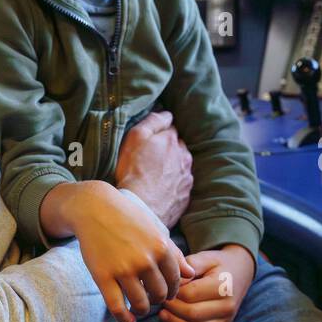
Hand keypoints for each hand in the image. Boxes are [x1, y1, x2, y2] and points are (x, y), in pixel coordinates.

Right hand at [67, 182, 195, 321]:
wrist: (94, 207)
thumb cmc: (127, 217)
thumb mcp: (154, 229)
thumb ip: (174, 253)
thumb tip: (191, 274)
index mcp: (161, 247)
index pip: (175, 280)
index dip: (172, 290)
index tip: (165, 292)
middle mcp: (145, 259)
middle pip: (160, 294)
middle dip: (158, 299)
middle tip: (152, 298)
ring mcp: (124, 269)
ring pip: (141, 304)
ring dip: (143, 310)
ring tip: (140, 308)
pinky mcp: (104, 276)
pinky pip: (117, 307)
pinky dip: (125, 318)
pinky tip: (128, 319)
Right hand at [114, 110, 192, 228]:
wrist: (140, 208)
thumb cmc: (134, 170)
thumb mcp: (136, 136)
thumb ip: (154, 121)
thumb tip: (168, 114)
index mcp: (173, 141)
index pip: (170, 130)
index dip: (158, 135)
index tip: (148, 142)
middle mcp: (185, 158)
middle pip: (178, 148)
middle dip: (167, 151)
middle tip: (150, 159)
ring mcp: (186, 179)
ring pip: (181, 167)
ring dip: (171, 168)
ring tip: (154, 176)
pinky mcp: (185, 198)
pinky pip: (180, 186)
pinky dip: (172, 186)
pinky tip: (159, 190)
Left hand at [159, 244, 254, 321]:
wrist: (239, 273)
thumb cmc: (219, 264)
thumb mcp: (206, 257)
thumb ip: (190, 265)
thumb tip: (175, 281)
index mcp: (223, 287)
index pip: (190, 294)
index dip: (173, 292)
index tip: (164, 287)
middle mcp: (227, 307)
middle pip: (191, 314)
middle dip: (172, 308)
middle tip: (162, 300)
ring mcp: (226, 320)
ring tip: (164, 312)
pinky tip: (175, 320)